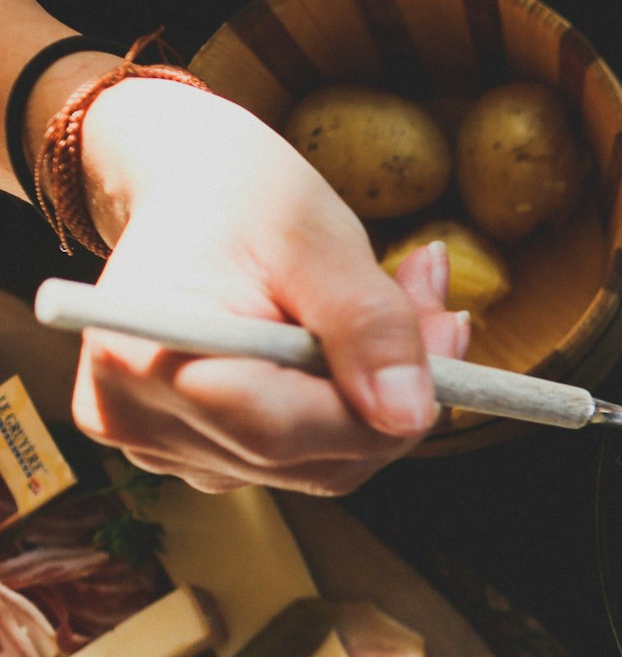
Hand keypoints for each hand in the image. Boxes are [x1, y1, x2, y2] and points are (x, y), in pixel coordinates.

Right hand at [69, 79, 466, 494]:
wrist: (191, 192)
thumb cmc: (241, 197)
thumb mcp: (316, 237)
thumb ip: (368, 325)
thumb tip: (409, 415)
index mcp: (142, 361)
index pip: (284, 433)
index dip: (382, 404)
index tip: (447, 333)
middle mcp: (140, 422)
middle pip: (313, 459)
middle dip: (396, 395)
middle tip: (440, 310)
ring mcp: (166, 448)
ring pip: (323, 465)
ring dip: (381, 399)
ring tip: (403, 305)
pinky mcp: (200, 453)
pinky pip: (307, 457)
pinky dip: (351, 407)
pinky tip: (359, 345)